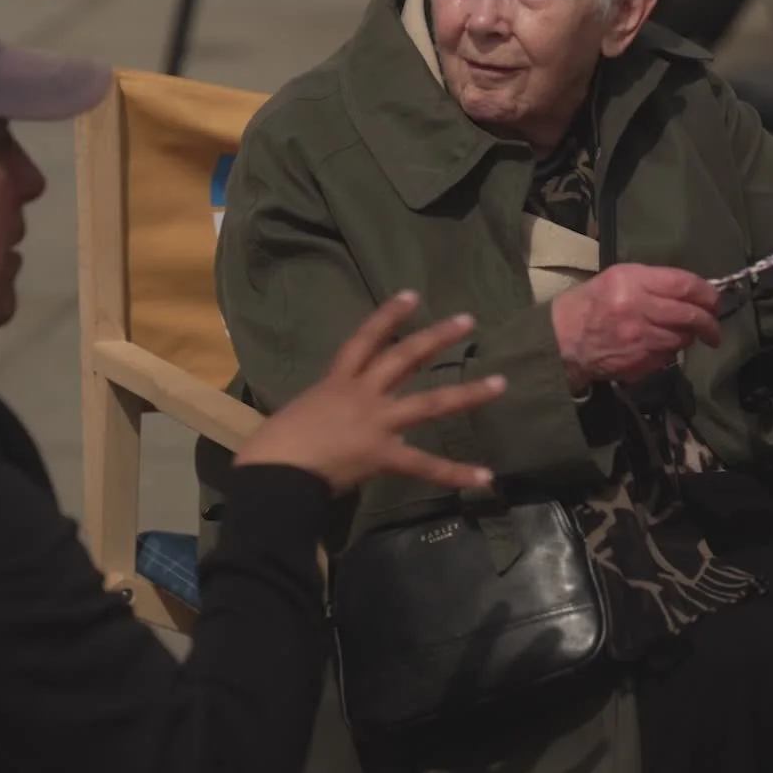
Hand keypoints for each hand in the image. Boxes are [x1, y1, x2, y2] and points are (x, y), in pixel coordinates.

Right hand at [236, 292, 504, 494]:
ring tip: (500, 384)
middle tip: (467, 321)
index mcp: (337, 383)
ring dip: (467, 394)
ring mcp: (376, 423)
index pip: (365, 340)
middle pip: (404, 358)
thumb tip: (333, 419)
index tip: (412, 296)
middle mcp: (361, 394)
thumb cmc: (273, 446)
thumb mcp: (301, 413)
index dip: (388, 316)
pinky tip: (485, 477)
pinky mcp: (382, 455)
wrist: (273, 472)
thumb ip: (325, 410)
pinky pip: (425, 466)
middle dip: (436, 338)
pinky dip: (456, 473)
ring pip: (429, 403)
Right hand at [550, 263, 722, 389]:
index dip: (707, 293)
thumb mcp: (616, 278)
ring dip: (689, 337)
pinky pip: (667, 356)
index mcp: (632, 282)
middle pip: (690, 314)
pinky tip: (661, 346)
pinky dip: (670, 351)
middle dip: (710, 322)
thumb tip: (688, 291)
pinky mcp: (639, 361)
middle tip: (714, 326)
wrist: (562, 340)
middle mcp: (639, 308)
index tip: (715, 300)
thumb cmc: (589, 304)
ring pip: (681, 338)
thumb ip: (652, 282)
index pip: (684, 284)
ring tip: (686, 335)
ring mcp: (640, 338)